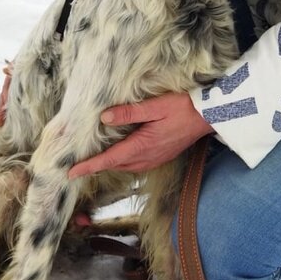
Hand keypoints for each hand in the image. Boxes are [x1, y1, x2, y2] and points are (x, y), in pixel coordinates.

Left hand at [67, 93, 213, 178]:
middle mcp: (148, 157)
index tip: (71, 172)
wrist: (209, 116)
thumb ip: (129, 113)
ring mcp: (156, 159)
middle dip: (96, 166)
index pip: (109, 159)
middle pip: (115, 165)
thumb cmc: (183, 108)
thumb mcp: (155, 106)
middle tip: (77, 164)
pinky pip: (137, 164)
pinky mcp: (162, 156)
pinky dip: (124, 161)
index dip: (89, 166)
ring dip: (111, 164)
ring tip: (94, 160)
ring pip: (126, 166)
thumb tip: (104, 118)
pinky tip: (121, 153)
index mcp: (142, 145)